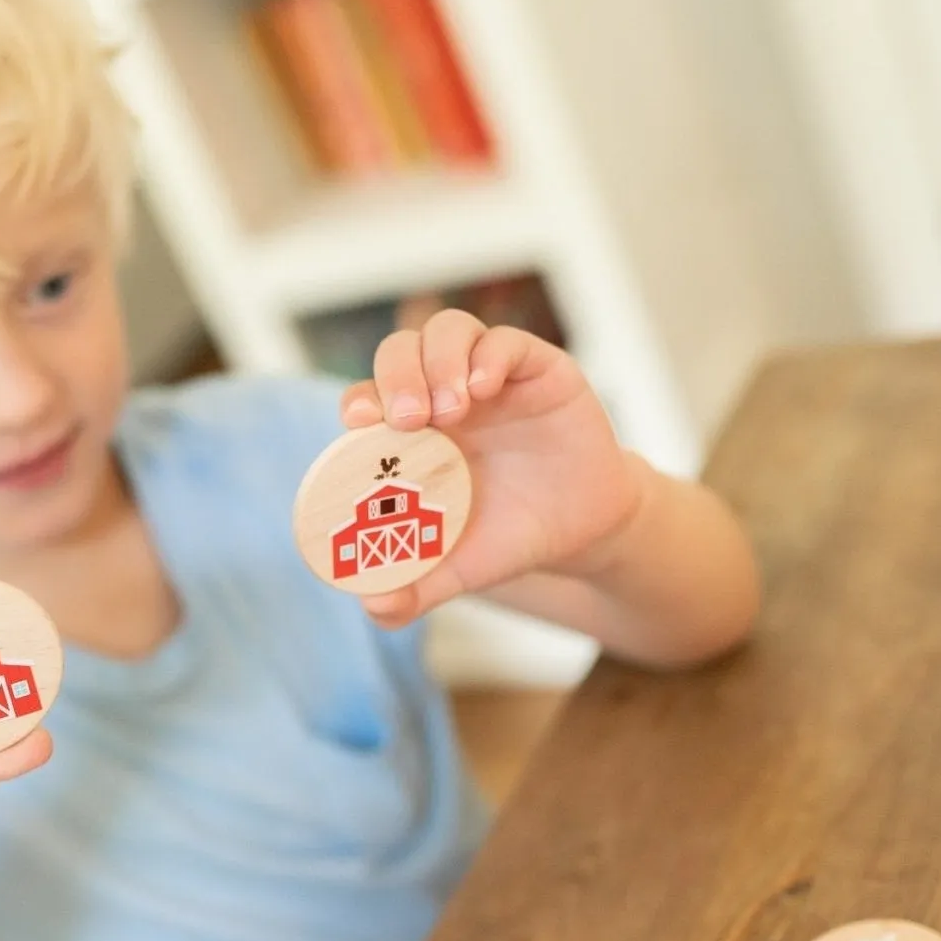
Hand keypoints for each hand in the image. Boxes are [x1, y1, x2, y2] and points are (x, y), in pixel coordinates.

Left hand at [338, 313, 646, 629]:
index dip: (359, 400)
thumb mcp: (458, 568)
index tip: (358, 422)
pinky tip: (484, 389)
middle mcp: (444, 394)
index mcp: (410, 433)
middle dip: (395, 376)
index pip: (369, 396)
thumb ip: (414, 588)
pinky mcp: (536, 368)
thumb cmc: (508, 538)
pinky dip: (488, 356)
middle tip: (406, 420)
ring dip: (438, 362)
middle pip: (401, 351)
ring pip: (447, 331)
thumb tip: (375, 609)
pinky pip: (505, 342)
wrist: (582, 532)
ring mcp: (490, 377)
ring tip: (450, 409)